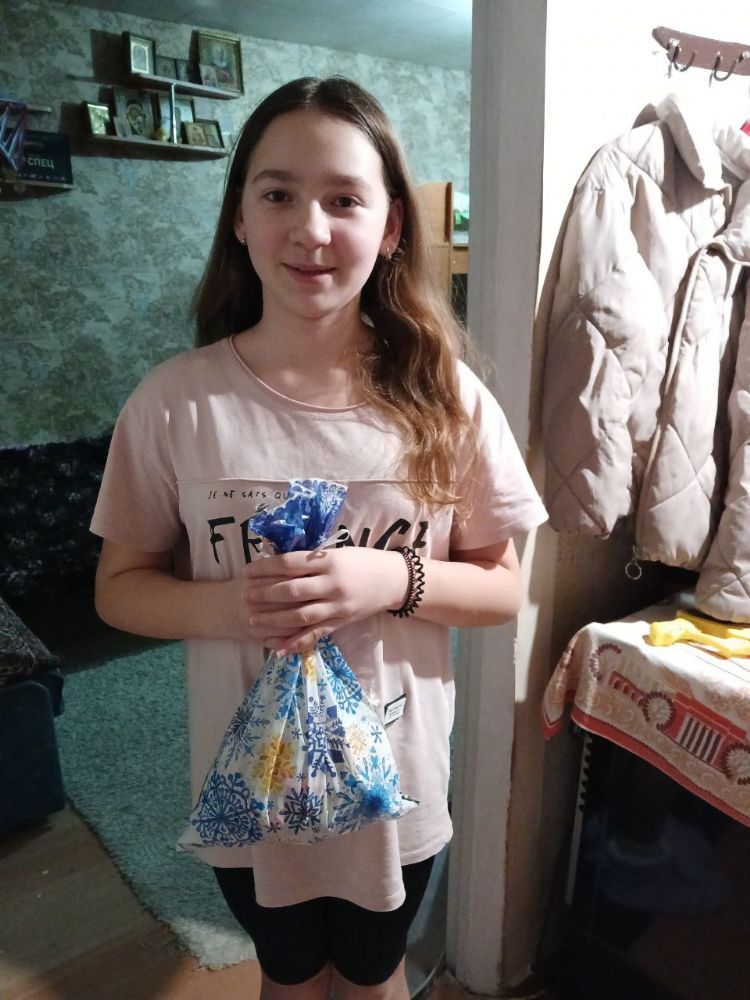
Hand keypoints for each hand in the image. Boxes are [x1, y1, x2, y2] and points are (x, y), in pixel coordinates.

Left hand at [241, 547, 408, 655]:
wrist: (392, 580)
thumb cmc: (362, 561)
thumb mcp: (336, 552)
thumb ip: (310, 559)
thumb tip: (276, 564)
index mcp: (329, 561)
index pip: (289, 564)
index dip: (264, 568)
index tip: (247, 571)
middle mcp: (331, 584)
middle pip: (290, 590)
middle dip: (263, 594)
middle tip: (244, 596)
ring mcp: (337, 606)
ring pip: (299, 615)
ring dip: (272, 619)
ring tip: (252, 619)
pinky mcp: (341, 622)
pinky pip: (315, 635)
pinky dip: (295, 643)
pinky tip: (277, 649)